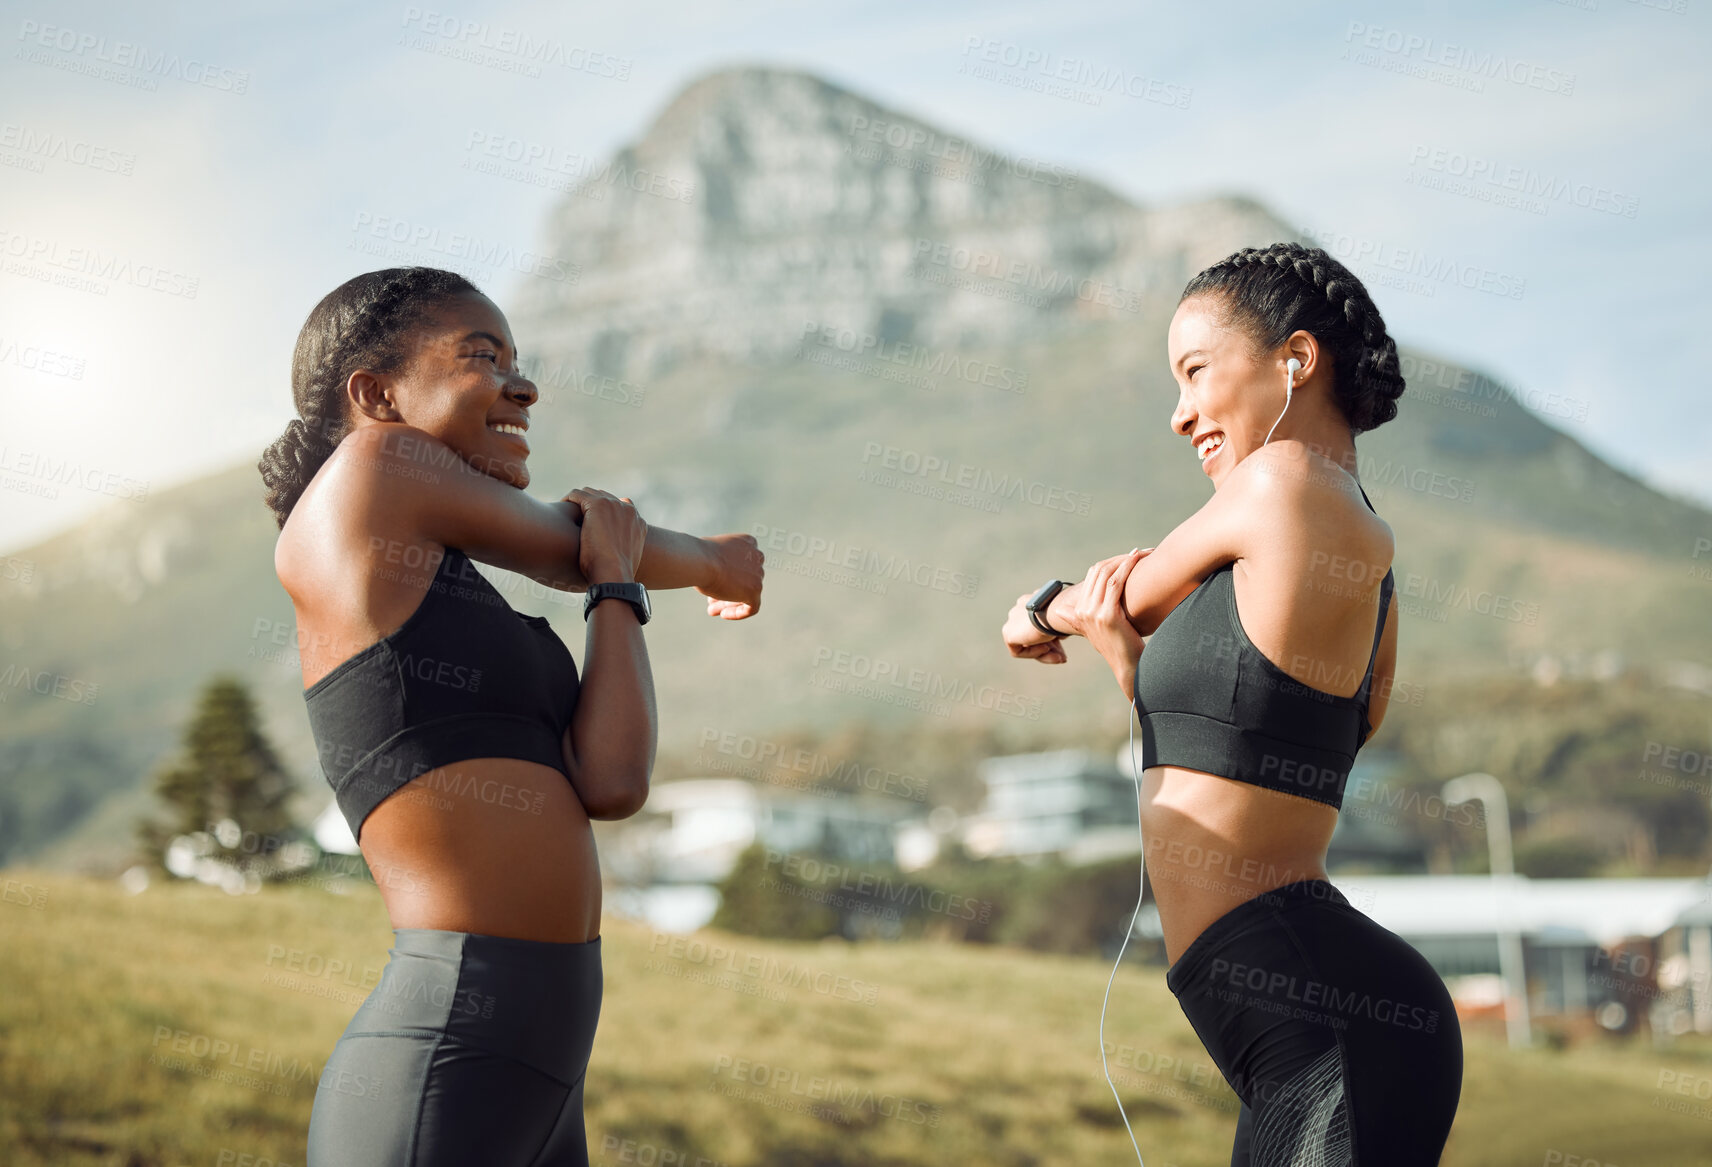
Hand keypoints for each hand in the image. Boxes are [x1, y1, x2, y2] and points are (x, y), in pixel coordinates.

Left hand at [564, 487, 646, 583]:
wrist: (614, 575)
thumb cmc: (617, 576)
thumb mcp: (627, 562)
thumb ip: (624, 550)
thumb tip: (616, 555)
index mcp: (637, 522)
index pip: (619, 506)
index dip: (604, 513)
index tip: (591, 524)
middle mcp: (627, 509)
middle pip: (603, 497)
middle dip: (589, 506)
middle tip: (575, 520)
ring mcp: (613, 505)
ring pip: (589, 493)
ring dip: (578, 502)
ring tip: (566, 515)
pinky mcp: (597, 505)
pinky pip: (577, 495)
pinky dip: (567, 500)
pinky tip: (561, 510)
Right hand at [698, 532, 763, 619]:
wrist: (700, 560)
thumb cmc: (698, 555)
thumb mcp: (710, 553)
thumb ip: (719, 562)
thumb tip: (717, 575)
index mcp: (747, 542)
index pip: (744, 563)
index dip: (730, 576)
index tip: (716, 582)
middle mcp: (756, 556)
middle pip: (745, 579)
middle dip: (728, 590)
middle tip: (711, 600)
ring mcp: (757, 573)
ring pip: (746, 593)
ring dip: (729, 602)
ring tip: (711, 609)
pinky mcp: (755, 589)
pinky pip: (752, 607)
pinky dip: (738, 612)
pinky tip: (722, 614)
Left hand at [1004, 592, 1067, 663]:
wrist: (1057, 610)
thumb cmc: (1067, 610)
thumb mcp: (1065, 616)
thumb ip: (1059, 624)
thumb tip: (1063, 634)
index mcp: (1032, 600)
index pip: (1040, 621)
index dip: (1052, 635)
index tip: (1065, 641)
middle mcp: (1020, 608)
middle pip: (1033, 634)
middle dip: (1050, 647)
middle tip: (1063, 657)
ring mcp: (1012, 621)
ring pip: (1028, 643)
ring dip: (1045, 653)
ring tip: (1060, 658)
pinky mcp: (1008, 633)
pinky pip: (1019, 650)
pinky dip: (1034, 653)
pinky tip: (1045, 648)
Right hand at [1071, 548, 1148, 696]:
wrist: (1128, 666)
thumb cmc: (1120, 646)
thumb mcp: (1096, 630)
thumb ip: (1079, 619)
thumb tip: (1062, 611)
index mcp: (1079, 610)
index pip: (1092, 574)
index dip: (1112, 561)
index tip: (1130, 556)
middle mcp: (1082, 610)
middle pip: (1098, 570)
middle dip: (1119, 558)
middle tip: (1139, 552)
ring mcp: (1093, 613)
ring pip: (1106, 573)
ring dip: (1126, 559)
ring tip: (1143, 553)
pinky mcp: (1106, 615)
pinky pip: (1115, 583)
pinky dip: (1127, 568)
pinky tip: (1139, 560)